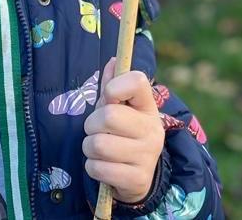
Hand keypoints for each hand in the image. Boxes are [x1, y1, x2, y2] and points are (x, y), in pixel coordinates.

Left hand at [81, 58, 164, 204]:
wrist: (138, 177)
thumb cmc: (123, 135)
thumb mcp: (120, 110)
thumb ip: (113, 86)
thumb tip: (112, 61)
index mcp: (148, 107)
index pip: (137, 81)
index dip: (115, 86)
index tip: (109, 98)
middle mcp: (152, 129)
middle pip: (108, 116)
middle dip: (91, 124)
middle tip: (96, 130)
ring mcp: (147, 155)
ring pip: (98, 144)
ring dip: (89, 148)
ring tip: (99, 149)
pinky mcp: (137, 179)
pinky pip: (98, 168)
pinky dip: (92, 167)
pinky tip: (103, 166)